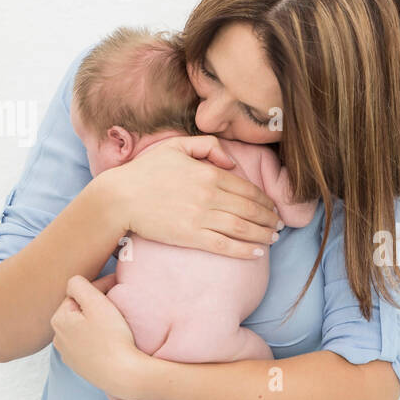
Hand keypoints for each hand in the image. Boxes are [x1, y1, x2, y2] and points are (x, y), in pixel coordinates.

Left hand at [50, 275, 146, 398]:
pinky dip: (97, 339)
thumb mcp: (95, 303)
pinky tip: (110, 342)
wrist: (123, 375)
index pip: (77, 294)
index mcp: (59, 319)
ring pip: (82, 329)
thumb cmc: (112, 338)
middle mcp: (58, 338)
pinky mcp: (81, 367)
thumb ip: (79, 285)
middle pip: (78, 312)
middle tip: (117, 304)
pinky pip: (87, 345)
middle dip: (94, 305)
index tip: (116, 286)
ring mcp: (69, 355)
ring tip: (114, 323)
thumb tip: (74, 283)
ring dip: (95, 323)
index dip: (98, 288)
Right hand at [102, 135, 283, 258]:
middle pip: (250, 209)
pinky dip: (244, 250)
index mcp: (208, 173)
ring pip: (242, 227)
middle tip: (279, 225)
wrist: (120, 197)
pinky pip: (224, 245)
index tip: (273, 208)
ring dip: (263, 234)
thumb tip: (231, 163)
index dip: (265, 200)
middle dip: (269, 219)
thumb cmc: (147, 171)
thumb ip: (208, 146)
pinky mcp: (191, 236)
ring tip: (273, 238)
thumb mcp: (177, 146)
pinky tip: (257, 253)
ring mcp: (200, 217)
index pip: (247, 189)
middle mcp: (209, 195)